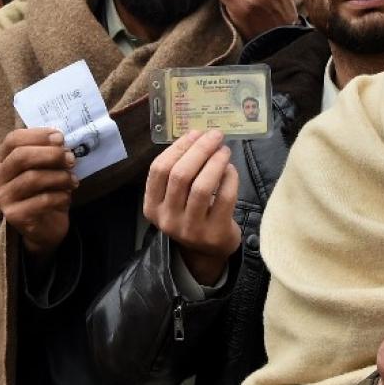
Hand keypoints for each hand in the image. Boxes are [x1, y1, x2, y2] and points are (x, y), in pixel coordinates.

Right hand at [0, 128, 77, 261]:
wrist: (46, 226)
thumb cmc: (46, 191)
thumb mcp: (47, 168)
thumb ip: (50, 152)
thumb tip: (61, 142)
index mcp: (3, 160)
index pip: (13, 140)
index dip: (37, 135)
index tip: (60, 137)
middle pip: (20, 157)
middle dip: (50, 155)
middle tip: (71, 159)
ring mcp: (4, 197)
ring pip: (32, 179)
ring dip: (59, 177)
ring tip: (73, 180)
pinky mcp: (14, 216)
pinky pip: (41, 201)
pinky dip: (60, 196)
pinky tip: (67, 197)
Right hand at [144, 129, 240, 285]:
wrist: (206, 252)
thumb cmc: (190, 215)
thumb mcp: (174, 198)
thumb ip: (178, 171)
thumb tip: (197, 136)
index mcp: (152, 207)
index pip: (159, 170)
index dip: (178, 148)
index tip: (195, 133)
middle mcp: (167, 219)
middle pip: (180, 175)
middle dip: (199, 150)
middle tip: (215, 136)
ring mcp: (190, 229)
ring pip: (202, 187)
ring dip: (215, 162)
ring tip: (224, 150)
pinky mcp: (214, 233)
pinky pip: (224, 198)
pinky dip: (229, 178)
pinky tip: (231, 169)